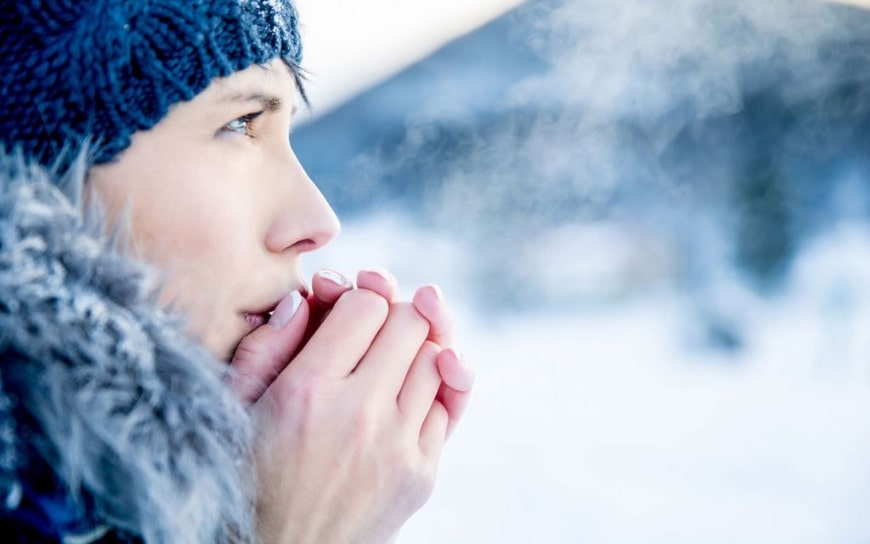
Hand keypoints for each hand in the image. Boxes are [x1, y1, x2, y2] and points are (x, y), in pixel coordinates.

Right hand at [251, 283, 444, 542]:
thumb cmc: (246, 475)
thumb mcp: (234, 406)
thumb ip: (266, 345)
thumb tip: (307, 296)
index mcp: (306, 392)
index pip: (367, 305)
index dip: (358, 298)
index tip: (344, 311)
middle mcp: (359, 416)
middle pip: (412, 322)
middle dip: (393, 312)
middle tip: (374, 325)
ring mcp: (398, 448)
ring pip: (437, 358)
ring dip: (417, 347)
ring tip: (390, 356)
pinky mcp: (421, 475)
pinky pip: (448, 404)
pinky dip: (433, 387)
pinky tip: (408, 389)